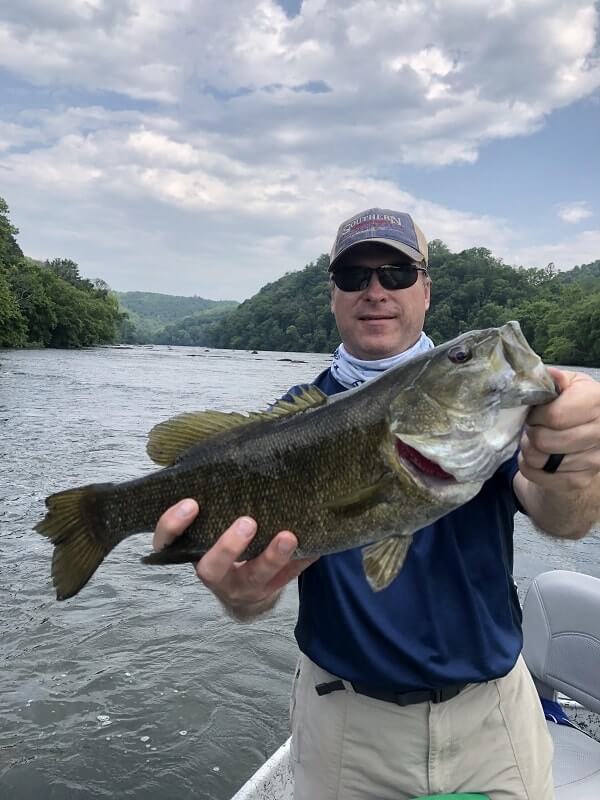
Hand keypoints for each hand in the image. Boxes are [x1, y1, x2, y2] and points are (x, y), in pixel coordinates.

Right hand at [153, 499, 317, 619]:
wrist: (245, 591)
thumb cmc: (224, 542)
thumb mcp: (209, 523)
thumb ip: (210, 499)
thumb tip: (218, 444)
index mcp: (192, 552)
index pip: (167, 543)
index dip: (173, 525)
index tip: (191, 502)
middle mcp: (215, 575)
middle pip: (212, 568)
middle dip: (228, 546)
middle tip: (247, 521)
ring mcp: (243, 587)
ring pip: (256, 577)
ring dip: (272, 556)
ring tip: (289, 536)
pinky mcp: (271, 590)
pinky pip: (288, 577)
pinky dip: (302, 560)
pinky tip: (316, 543)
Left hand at [518, 367, 599, 492]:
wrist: (584, 435)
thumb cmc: (571, 404)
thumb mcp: (566, 385)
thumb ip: (555, 380)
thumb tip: (550, 375)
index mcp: (598, 402)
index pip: (555, 416)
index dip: (536, 414)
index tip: (535, 412)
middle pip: (544, 440)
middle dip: (531, 432)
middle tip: (533, 427)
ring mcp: (593, 460)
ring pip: (538, 459)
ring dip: (528, 449)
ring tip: (535, 440)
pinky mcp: (580, 480)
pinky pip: (538, 476)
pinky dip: (529, 466)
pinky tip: (537, 456)